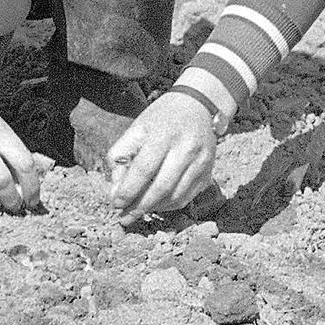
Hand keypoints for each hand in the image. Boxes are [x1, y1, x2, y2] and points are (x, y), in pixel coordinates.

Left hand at [106, 90, 223, 223]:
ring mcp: (201, 161)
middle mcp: (186, 148)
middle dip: (140, 207)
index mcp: (164, 135)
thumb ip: (121, 158)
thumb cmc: (160, 120)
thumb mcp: (136, 130)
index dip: (129, 190)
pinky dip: (169, 206)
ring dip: (154, 209)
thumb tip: (116, 193)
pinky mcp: (209, 172)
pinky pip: (187, 197)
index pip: (144, 169)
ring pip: (176, 197)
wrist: (197, 106)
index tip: (116, 204)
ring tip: (139, 211)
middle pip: (162, 187)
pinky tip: (156, 204)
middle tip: (125, 218)